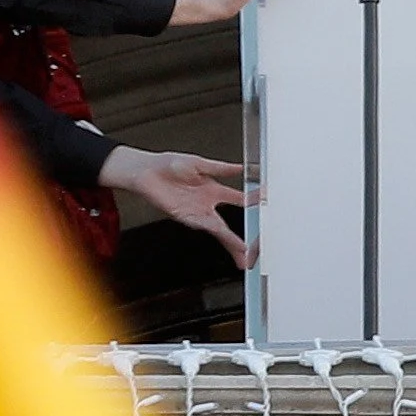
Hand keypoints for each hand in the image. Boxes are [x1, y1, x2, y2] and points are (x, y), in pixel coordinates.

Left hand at [99, 148, 257, 264]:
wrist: (146, 171)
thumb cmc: (169, 165)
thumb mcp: (199, 163)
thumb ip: (221, 168)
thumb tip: (240, 167)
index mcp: (213, 190)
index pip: (239, 199)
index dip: (254, 202)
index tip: (268, 206)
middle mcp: (207, 205)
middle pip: (228, 226)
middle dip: (241, 239)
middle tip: (254, 250)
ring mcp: (196, 212)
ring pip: (218, 230)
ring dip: (231, 242)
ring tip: (244, 252)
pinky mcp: (185, 216)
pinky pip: (203, 224)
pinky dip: (214, 230)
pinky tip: (224, 235)